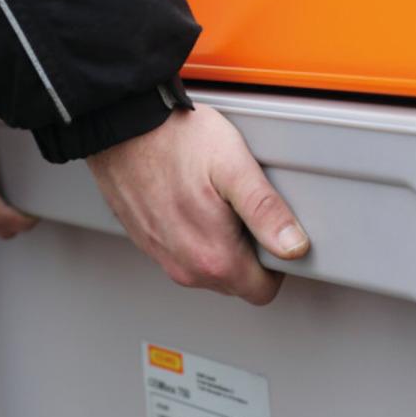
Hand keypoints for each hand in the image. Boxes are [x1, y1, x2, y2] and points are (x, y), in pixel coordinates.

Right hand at [86, 105, 308, 305]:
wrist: (122, 126)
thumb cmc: (175, 139)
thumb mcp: (235, 167)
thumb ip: (267, 212)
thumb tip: (294, 246)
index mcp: (213, 257)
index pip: (262, 290)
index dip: (276, 264)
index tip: (272, 232)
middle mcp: (185, 267)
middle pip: (235, 282)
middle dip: (248, 254)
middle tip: (243, 209)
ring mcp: (163, 256)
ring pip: (208, 269)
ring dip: (219, 244)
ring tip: (216, 200)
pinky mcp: (148, 242)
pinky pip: (183, 253)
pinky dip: (193, 234)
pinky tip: (192, 199)